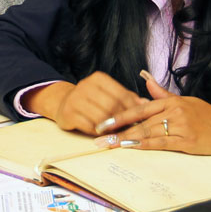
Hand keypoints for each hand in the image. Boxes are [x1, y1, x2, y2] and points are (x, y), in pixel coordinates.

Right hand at [25, 72, 145, 134]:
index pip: (122, 94)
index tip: (139, 119)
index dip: (133, 108)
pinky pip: (89, 126)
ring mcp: (75, 99)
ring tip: (116, 132)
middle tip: (129, 128)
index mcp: (98, 78)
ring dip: (111, 128)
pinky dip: (98, 132)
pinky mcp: (68, 113)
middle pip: (112, 106)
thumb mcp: (108, 94)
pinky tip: (102, 133)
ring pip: (101, 117)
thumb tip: (147, 103)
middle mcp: (85, 85)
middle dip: (122, 119)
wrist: (63, 102)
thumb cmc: (92, 100)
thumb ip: (127, 98)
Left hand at [94, 70, 210, 154]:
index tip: (103, 122)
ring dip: (126, 139)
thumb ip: (161, 93)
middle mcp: (171, 112)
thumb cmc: (203, 114)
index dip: (119, 115)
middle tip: (99, 137)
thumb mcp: (182, 99)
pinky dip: (144, 144)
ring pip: (147, 132)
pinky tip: (131, 146)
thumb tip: (146, 79)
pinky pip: (161, 143)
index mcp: (168, 102)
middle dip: (117, 130)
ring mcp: (178, 126)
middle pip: (139, 122)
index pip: (138, 107)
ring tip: (110, 144)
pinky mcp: (186, 140)